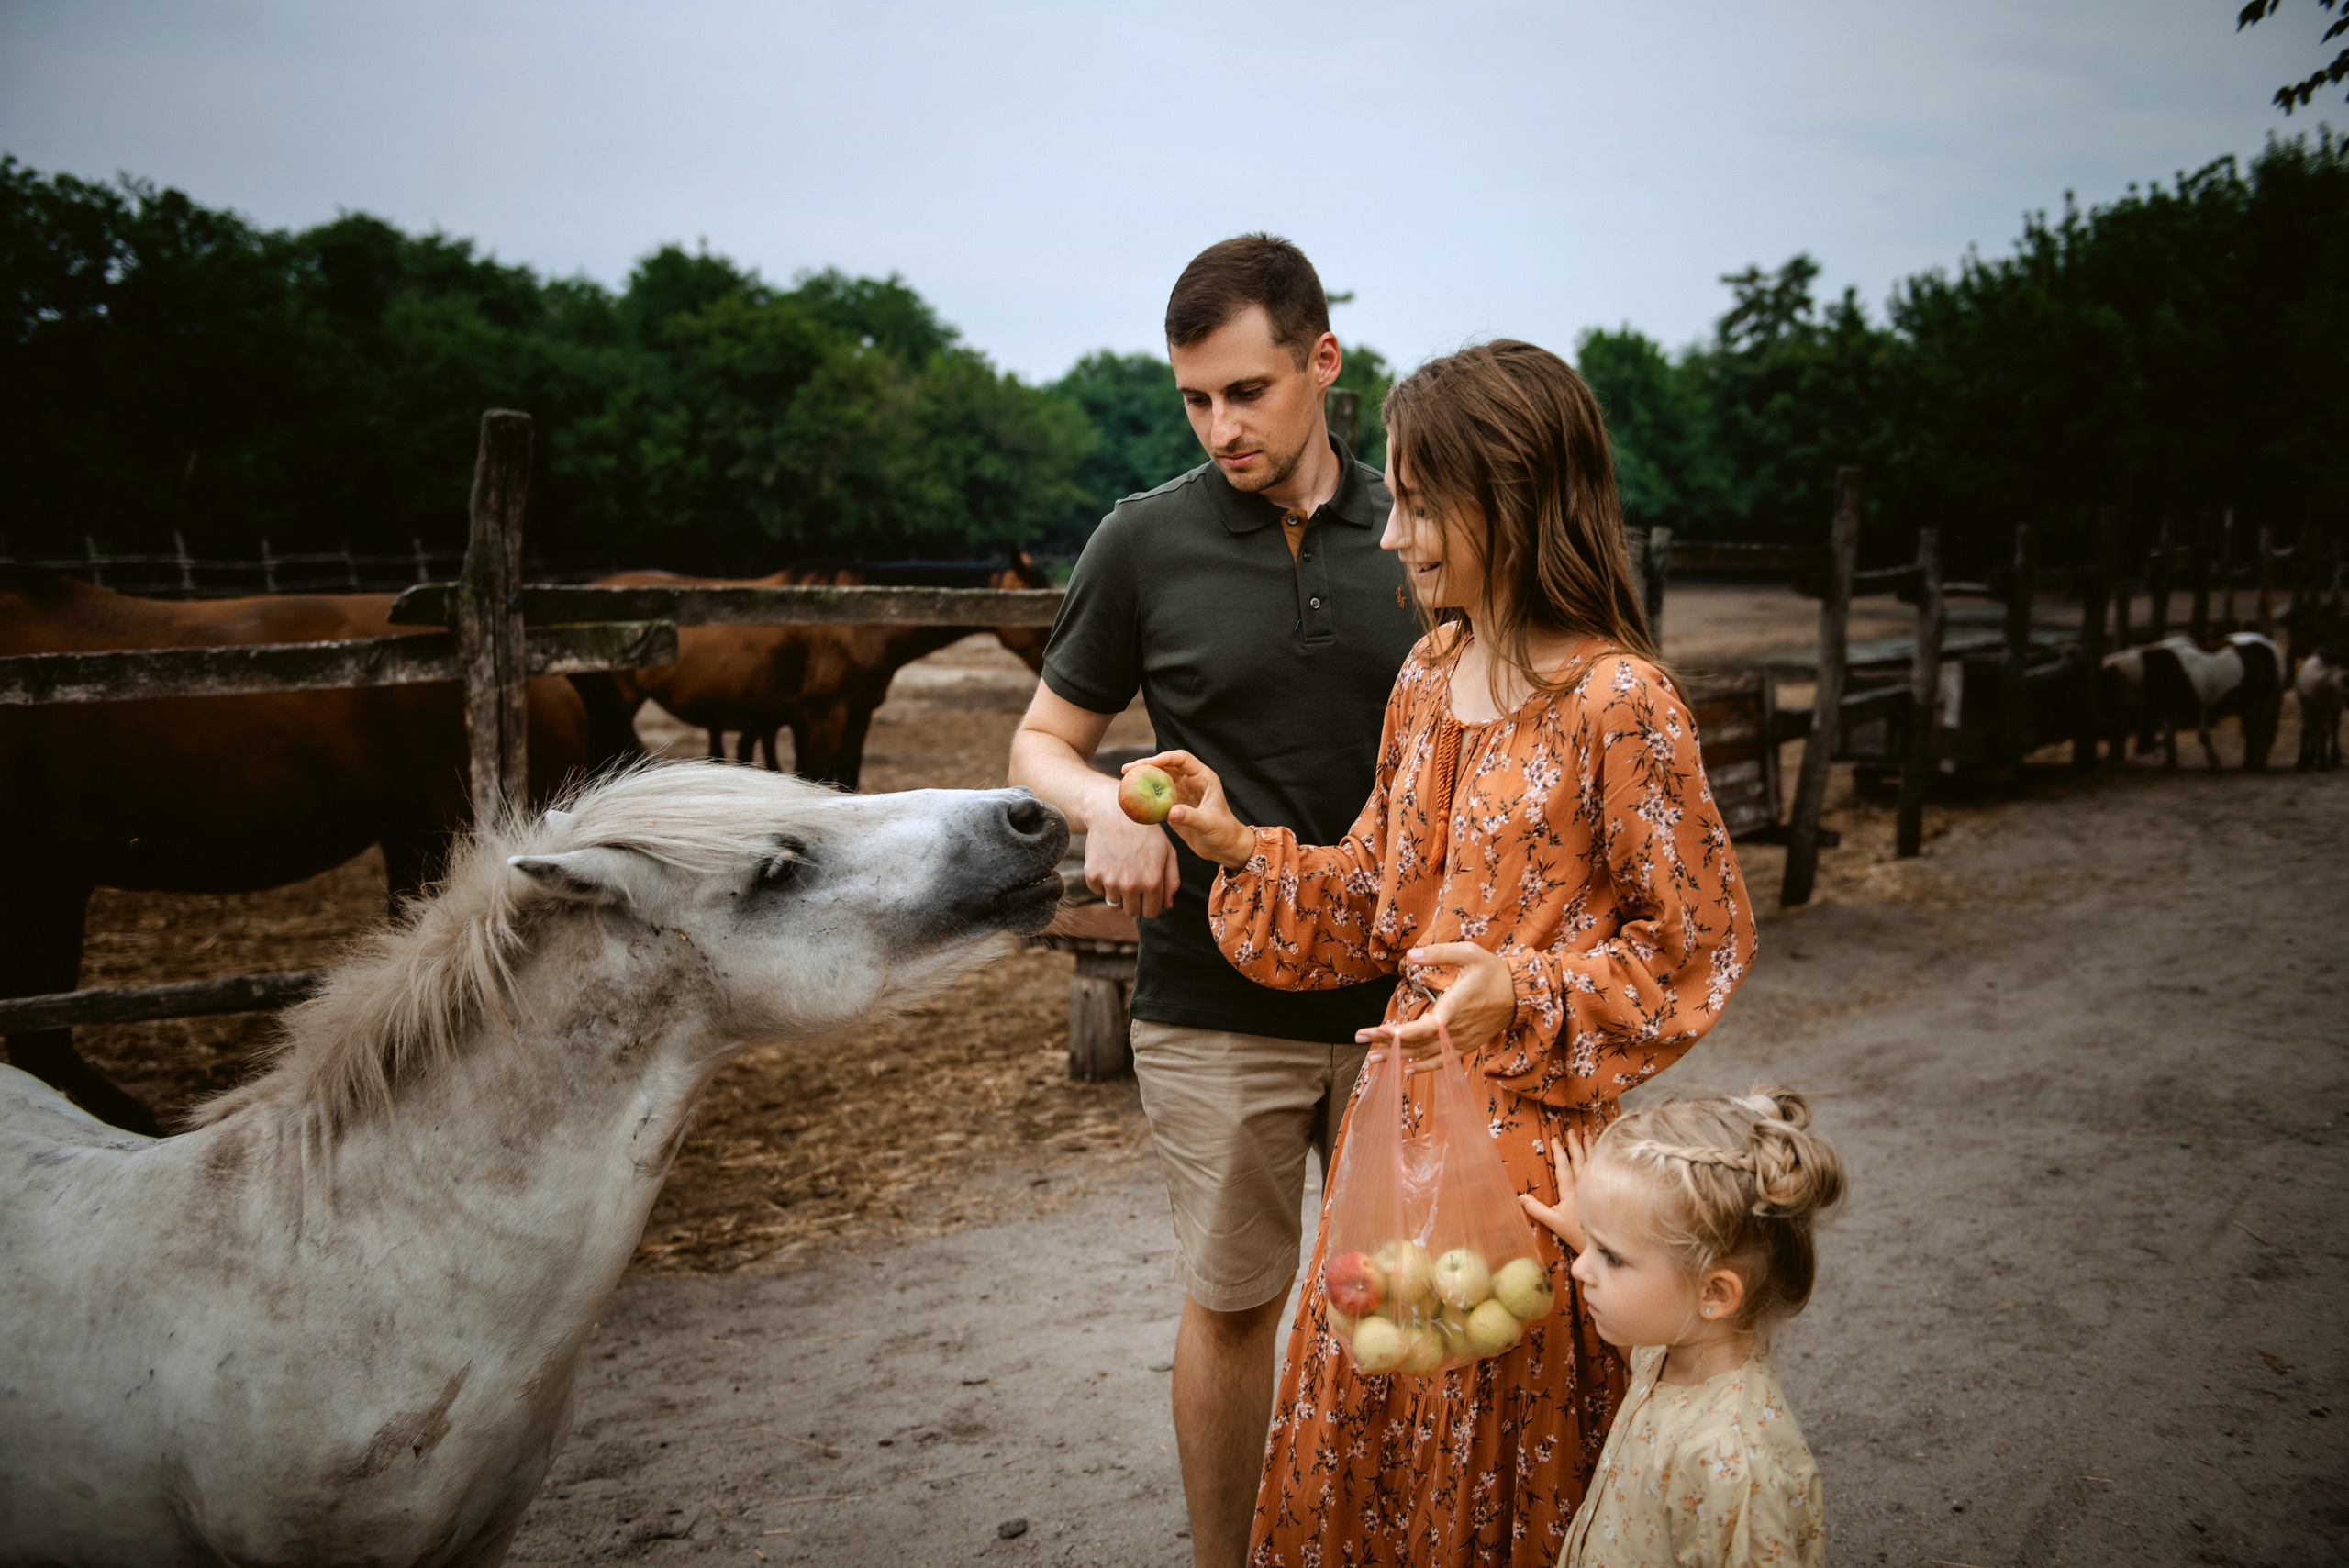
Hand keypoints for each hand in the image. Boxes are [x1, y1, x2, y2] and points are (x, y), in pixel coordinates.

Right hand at [1084, 806, 1179, 917]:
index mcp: (1152, 882)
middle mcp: (1131, 885)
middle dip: (1135, 901)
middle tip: (1135, 881)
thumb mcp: (1168, 851)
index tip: (1148, 894)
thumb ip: (1171, 880)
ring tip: (1122, 868)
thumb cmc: (1145, 831)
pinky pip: (1098, 891)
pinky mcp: (1093, 875)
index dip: (1151, 905)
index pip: (1151, 913)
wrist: (1114, 812)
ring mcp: (1110, 881)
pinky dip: (1102, 881)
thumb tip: (1167, 905)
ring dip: (1118, 891)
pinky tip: (1109, 862)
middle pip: (1132, 912)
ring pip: (1114, 903)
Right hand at [1132, 750, 1255, 869]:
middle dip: (1146, 764)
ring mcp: (1181, 792)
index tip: (1149, 764)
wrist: (1224, 848)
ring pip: (1159, 779)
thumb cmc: (1223, 832)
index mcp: (1203, 777)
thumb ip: (1191, 816)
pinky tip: (1131, 797)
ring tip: (1125, 778)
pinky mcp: (1174, 805)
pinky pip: (1156, 796)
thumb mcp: (1209, 823)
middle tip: (1127, 768)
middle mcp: (1191, 781)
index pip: (1182, 759)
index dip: (1165, 758)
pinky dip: (1145, 795)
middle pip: (1166, 765)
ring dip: (1143, 777)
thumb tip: (1171, 812)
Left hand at [1355, 941, 1516, 1062]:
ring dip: (1399, 1057)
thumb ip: (1438, 953)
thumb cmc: (1492, 971)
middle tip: (1360, 1039)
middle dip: (1387, 1043)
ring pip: (1426, 1054)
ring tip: (1373, 1058)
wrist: (1521, 995)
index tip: (1377, 1031)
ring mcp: (1461, 1040)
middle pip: (1418, 1042)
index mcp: (1455, 1007)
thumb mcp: (1469, 953)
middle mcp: (1456, 1029)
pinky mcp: (1466, 1045)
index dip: (1399, 1034)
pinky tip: (1405, 1070)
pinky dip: (1424, 1067)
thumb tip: (1410, 956)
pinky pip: (1442, 1060)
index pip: (1423, 1027)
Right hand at [1519, 1124, 1593, 1253]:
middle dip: (1575, 1144)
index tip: (1555, 1139)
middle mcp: (1585, 1185)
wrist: (1601, 1244)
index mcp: (1571, 1190)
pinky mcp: (1604, 1191)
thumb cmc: (1576, 1233)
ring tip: (1588, 1134)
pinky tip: (1602, 1152)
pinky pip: (1602, 1170)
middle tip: (1571, 1130)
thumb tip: (1519, 1197)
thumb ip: (1536, 1210)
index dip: (1559, 1152)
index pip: (1564, 1166)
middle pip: (1580, 1160)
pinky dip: (1601, 1158)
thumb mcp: (1553, 1222)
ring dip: (1590, 1147)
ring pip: (1593, 1162)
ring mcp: (1595, 1187)